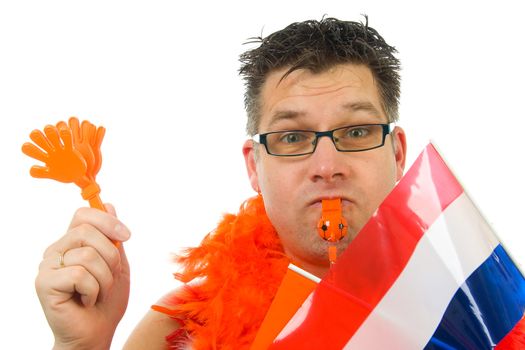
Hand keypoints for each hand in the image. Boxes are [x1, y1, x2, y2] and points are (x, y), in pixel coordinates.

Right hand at [35, 204, 130, 349]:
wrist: (96, 333)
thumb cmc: (107, 301)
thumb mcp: (118, 264)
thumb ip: (112, 237)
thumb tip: (108, 204)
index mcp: (72, 242)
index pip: (83, 214)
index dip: (107, 221)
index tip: (126, 237)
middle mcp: (57, 250)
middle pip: (88, 231)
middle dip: (111, 257)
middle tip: (110, 278)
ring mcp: (48, 266)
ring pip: (88, 255)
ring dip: (104, 279)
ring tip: (97, 293)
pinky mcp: (45, 283)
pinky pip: (80, 274)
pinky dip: (93, 291)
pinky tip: (85, 301)